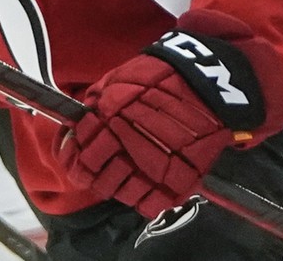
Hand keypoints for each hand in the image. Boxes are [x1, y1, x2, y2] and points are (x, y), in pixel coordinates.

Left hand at [56, 30, 262, 217]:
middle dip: (100, 178)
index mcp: (109, 119)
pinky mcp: (179, 179)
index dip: (80, 164)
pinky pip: (151, 205)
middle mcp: (127, 145)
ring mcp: (154, 165)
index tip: (83, 163)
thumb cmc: (160, 76)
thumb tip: (74, 131)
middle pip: (100, 183)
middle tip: (108, 171)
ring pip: (124, 196)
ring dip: (123, 189)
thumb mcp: (119, 79)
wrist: (207, 81)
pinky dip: (146, 200)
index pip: (82, 159)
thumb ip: (95, 104)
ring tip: (130, 177)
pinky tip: (148, 186)